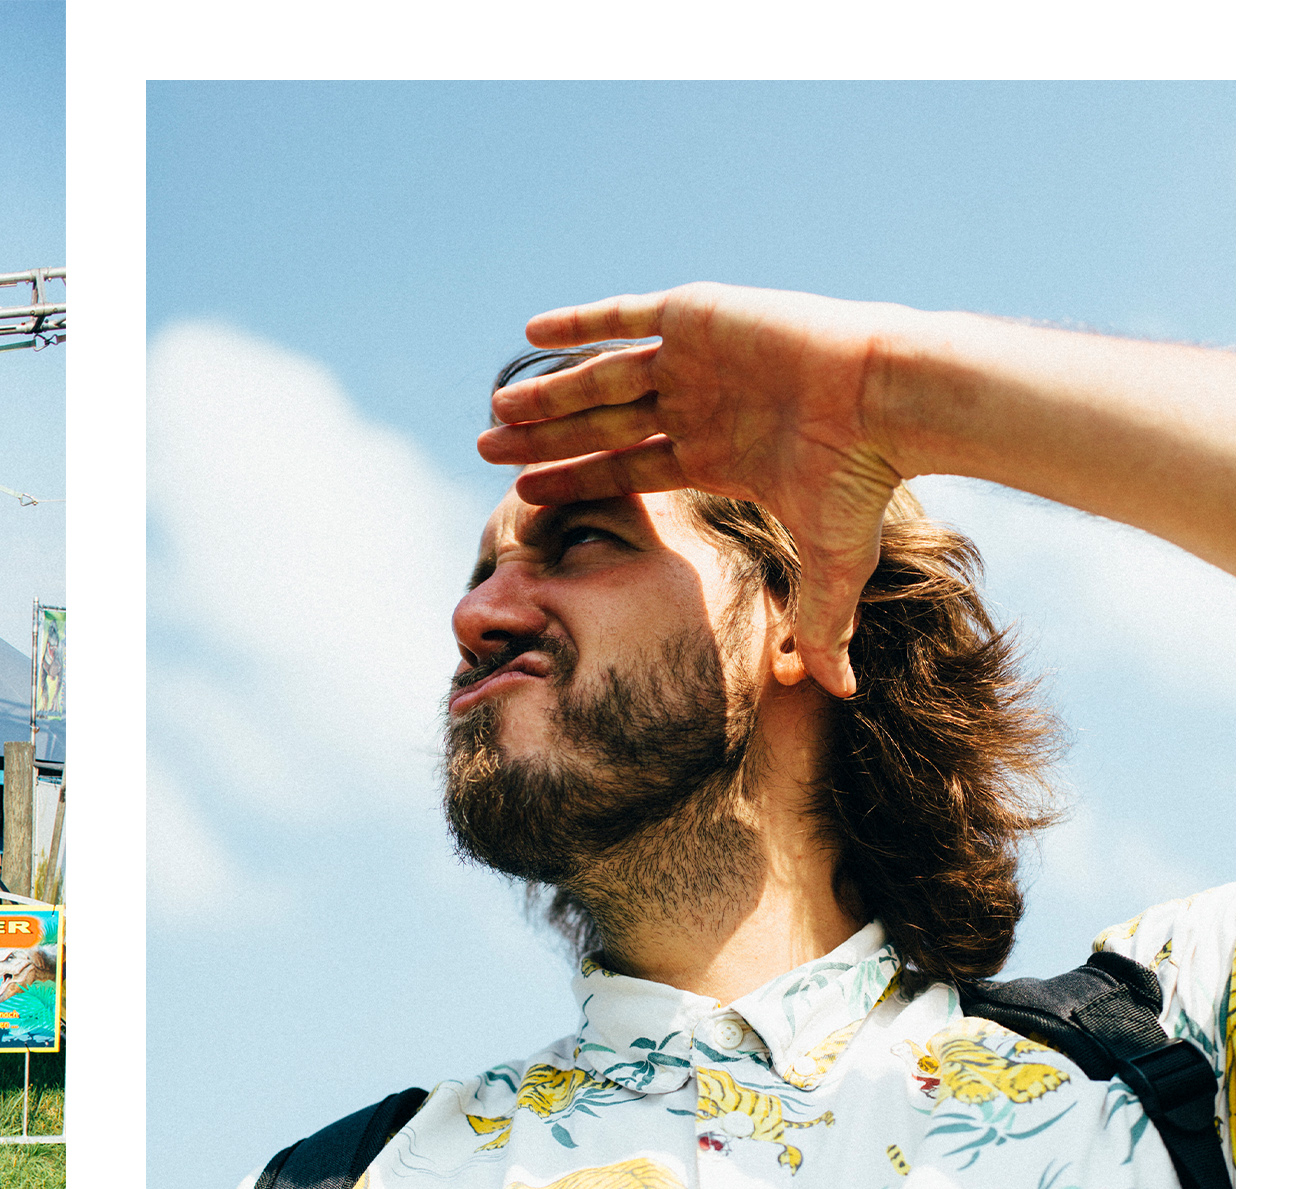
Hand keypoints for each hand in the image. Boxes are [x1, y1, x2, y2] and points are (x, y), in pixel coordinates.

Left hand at [475, 283, 923, 698]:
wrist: (887, 397)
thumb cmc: (862, 474)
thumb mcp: (834, 561)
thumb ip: (821, 621)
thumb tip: (841, 692)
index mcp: (716, 454)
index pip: (627, 470)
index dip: (575, 482)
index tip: (523, 495)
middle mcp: (700, 404)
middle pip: (602, 424)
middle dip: (545, 440)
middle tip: (484, 450)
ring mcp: (697, 358)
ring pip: (604, 376)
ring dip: (550, 392)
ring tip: (497, 409)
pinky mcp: (699, 313)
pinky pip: (626, 315)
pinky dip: (580, 322)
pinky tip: (532, 331)